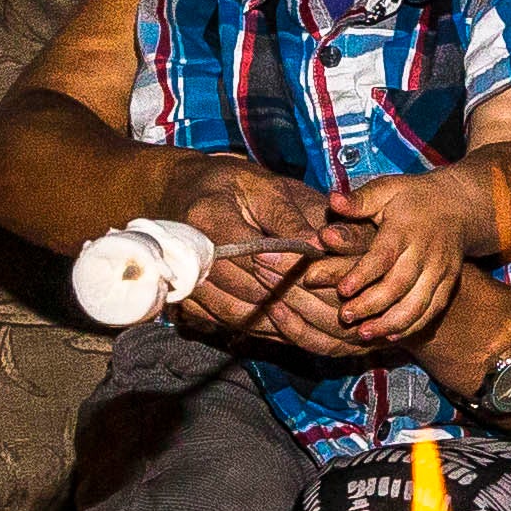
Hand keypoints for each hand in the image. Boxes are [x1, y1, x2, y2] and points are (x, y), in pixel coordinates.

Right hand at [176, 162, 338, 338]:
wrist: (183, 189)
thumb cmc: (231, 184)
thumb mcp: (264, 187)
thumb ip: (289, 219)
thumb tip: (319, 245)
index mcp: (210, 218)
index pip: (254, 257)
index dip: (291, 270)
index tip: (323, 276)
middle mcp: (191, 253)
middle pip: (246, 289)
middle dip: (289, 298)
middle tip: (328, 307)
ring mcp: (185, 277)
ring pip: (235, 312)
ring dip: (274, 320)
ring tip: (312, 321)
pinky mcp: (188, 295)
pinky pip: (223, 319)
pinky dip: (255, 326)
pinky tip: (284, 326)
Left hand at [301, 169, 468, 343]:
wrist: (458, 206)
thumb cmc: (412, 198)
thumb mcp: (386, 189)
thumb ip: (358, 200)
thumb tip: (332, 200)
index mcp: (405, 229)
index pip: (383, 256)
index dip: (362, 274)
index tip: (341, 290)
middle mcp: (426, 252)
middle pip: (399, 285)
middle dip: (371, 304)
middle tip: (344, 317)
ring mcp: (440, 270)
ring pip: (417, 304)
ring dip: (391, 323)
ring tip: (364, 334)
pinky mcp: (449, 283)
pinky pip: (432, 310)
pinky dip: (413, 326)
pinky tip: (391, 337)